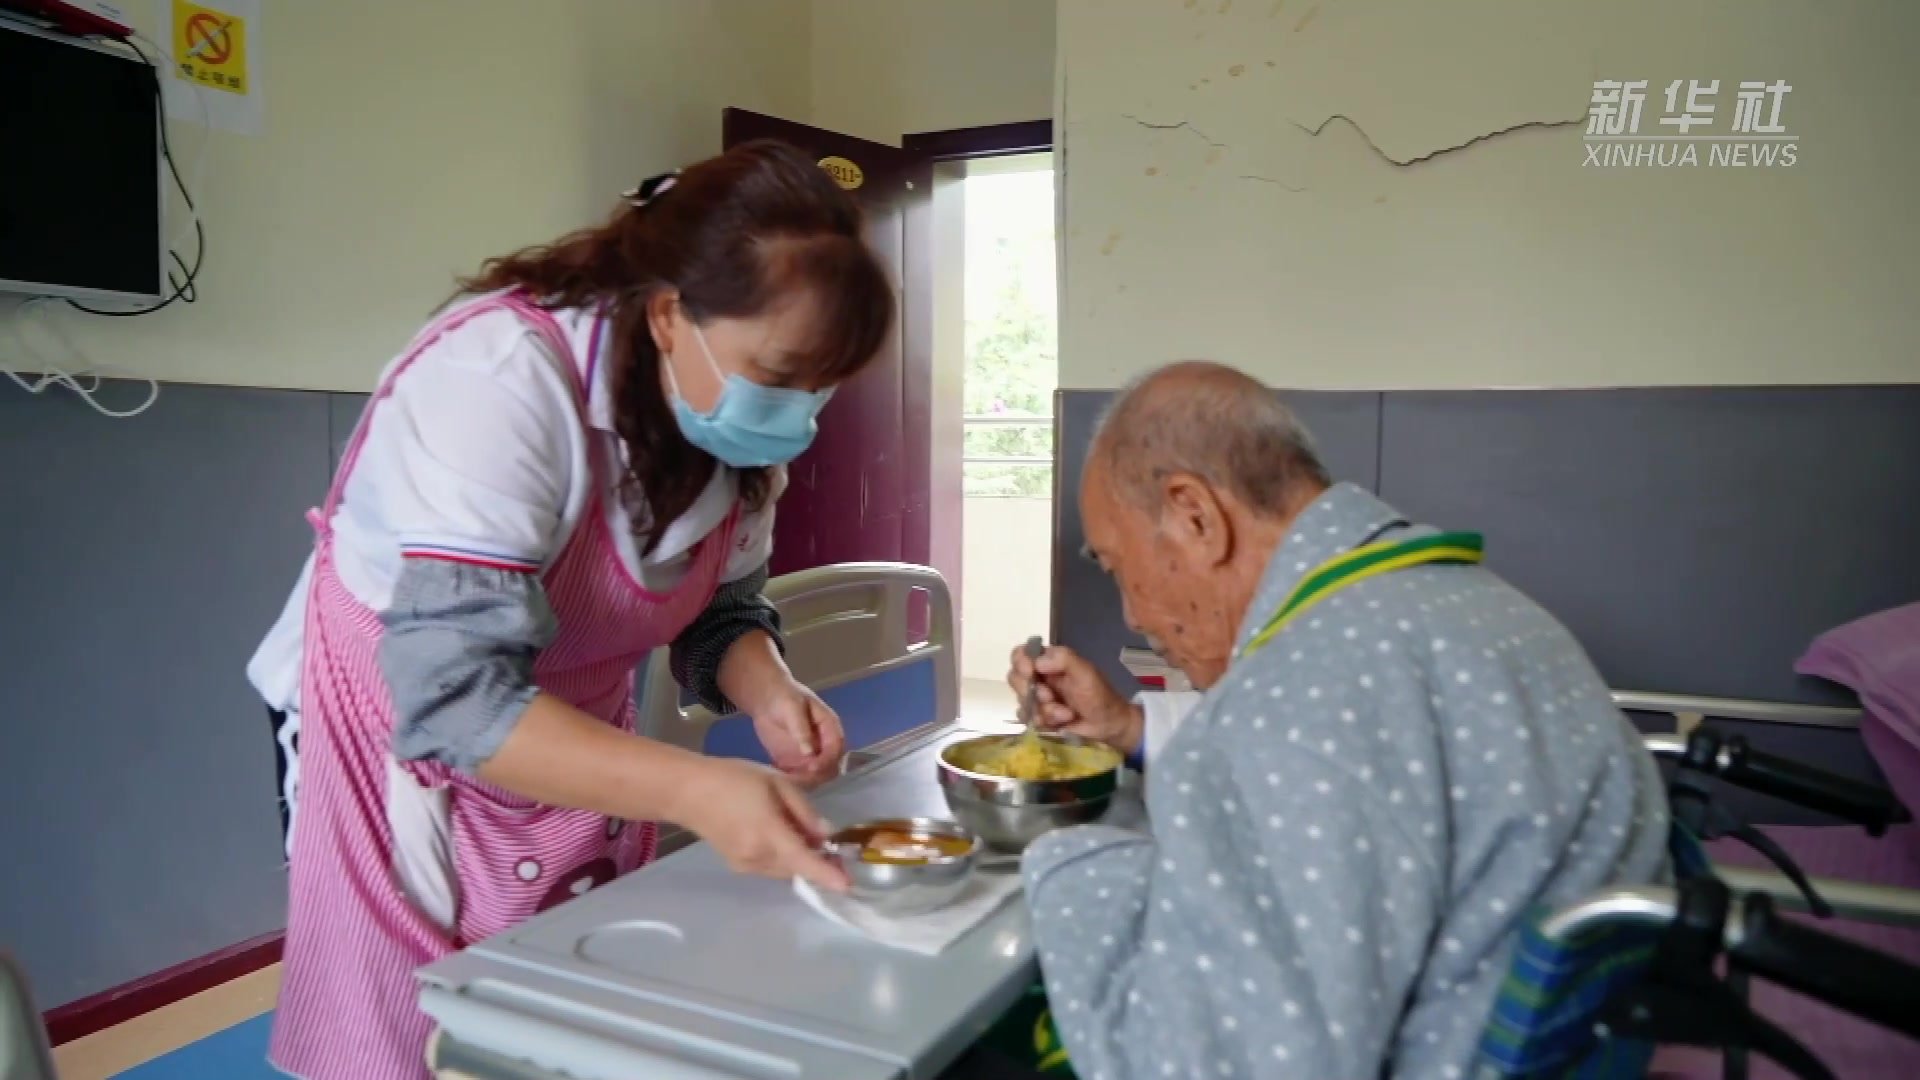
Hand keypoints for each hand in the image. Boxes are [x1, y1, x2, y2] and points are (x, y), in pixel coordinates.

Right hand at [671, 757, 848, 892]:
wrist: (688, 791)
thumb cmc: (734, 779)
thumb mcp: (776, 783)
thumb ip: (804, 811)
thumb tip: (826, 835)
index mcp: (769, 833)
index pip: (804, 861)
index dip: (827, 875)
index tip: (848, 886)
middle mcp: (758, 857)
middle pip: (797, 868)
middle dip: (816, 860)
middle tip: (831, 844)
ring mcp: (746, 866)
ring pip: (784, 869)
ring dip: (798, 858)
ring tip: (799, 831)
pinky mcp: (737, 866)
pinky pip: (770, 867)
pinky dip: (782, 856)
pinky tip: (777, 834)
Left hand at [750, 681, 846, 787]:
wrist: (764, 698)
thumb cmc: (783, 697)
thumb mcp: (792, 707)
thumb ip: (801, 729)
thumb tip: (809, 752)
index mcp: (829, 727)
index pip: (836, 747)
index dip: (828, 760)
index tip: (812, 767)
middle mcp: (823, 744)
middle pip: (830, 766)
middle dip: (817, 775)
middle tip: (799, 779)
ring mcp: (810, 755)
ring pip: (815, 775)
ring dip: (804, 781)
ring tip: (787, 782)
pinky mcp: (795, 762)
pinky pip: (797, 777)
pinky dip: (791, 781)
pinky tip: (778, 779)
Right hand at [1008, 644, 1143, 752]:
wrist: (1108, 725)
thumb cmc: (1099, 695)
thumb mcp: (1086, 672)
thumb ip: (1064, 659)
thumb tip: (1037, 662)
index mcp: (1049, 661)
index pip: (1021, 654)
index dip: (1020, 663)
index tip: (1031, 673)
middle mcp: (1040, 677)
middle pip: (1015, 678)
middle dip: (1031, 691)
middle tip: (1050, 697)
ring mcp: (1038, 697)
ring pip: (1023, 701)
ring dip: (1045, 710)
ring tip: (1066, 714)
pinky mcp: (1039, 715)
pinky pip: (1028, 718)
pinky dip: (1045, 722)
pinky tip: (1061, 723)